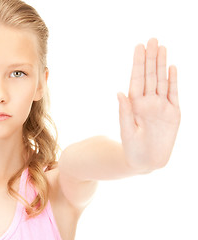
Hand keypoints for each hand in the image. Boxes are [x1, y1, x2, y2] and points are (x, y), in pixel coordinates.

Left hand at [117, 38, 180, 171]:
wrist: (146, 163)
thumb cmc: (132, 148)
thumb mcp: (127, 130)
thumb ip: (125, 111)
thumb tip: (119, 92)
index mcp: (135, 104)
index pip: (137, 79)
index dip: (138, 63)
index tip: (139, 47)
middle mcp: (148, 102)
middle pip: (150, 75)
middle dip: (151, 58)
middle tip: (152, 39)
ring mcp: (161, 106)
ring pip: (162, 80)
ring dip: (162, 64)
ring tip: (162, 47)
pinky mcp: (174, 113)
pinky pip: (174, 94)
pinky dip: (173, 81)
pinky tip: (172, 67)